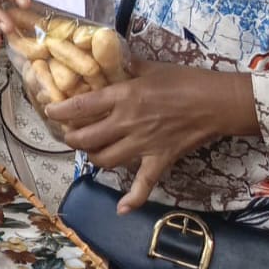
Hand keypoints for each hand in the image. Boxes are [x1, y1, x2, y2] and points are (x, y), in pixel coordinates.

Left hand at [47, 59, 258, 213]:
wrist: (218, 103)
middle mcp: (127, 122)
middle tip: (70, 134)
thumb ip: (129, 66)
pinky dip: (133, 199)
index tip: (50, 111)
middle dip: (72, 138)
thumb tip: (116, 59)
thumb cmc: (186, 81)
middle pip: (87, 138)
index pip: (81, 106)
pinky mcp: (160, 159)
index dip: (61, 111)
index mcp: (123, 97)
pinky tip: (121, 209)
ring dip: (92, 157)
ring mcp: (143, 144)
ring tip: (90, 151)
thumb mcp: (152, 67)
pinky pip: (144, 184)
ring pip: (105, 159)